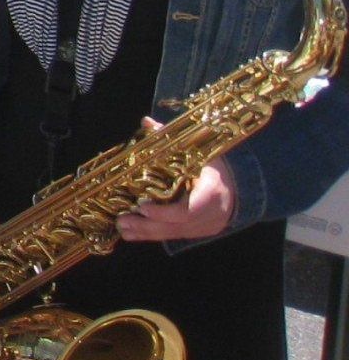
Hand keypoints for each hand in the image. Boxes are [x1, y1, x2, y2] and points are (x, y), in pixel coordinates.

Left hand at [117, 135, 236, 242]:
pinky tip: (132, 234)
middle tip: (123, 220)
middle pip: (179, 223)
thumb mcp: (197, 150)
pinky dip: (153, 235)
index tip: (143, 206)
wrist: (238, 185)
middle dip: (149, 223)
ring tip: (122, 228)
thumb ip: (170, 140)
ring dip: (146, 232)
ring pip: (175, 233)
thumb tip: (146, 123)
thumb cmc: (211, 164)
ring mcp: (208, 225)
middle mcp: (214, 211)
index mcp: (213, 187)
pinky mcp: (201, 233)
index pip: (193, 206)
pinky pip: (176, 236)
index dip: (167, 211)